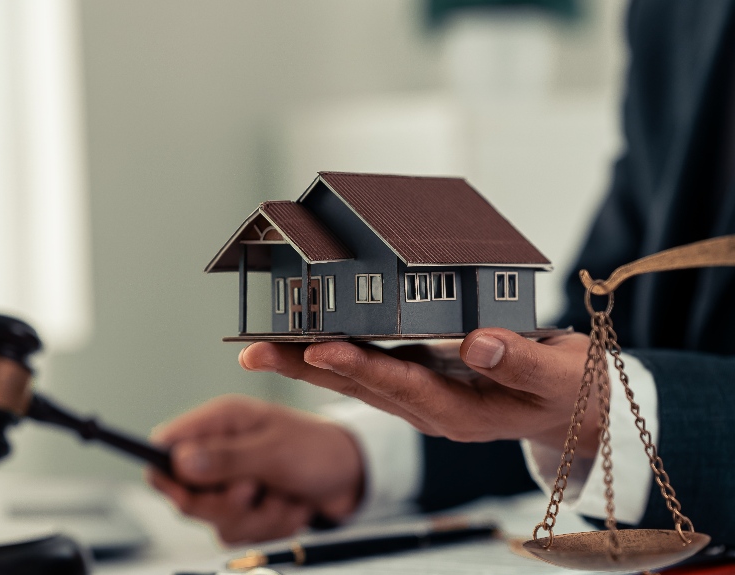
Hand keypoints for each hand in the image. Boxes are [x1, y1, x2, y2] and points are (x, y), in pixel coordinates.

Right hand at [146, 394, 363, 543]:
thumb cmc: (318, 449)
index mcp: (221, 422)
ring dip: (259, 517)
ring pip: (218, 521)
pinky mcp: (246, 509)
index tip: (185, 492)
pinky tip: (290, 504)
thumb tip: (180, 462)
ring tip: (285, 494)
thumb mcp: (275, 451)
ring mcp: (231, 482)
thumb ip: (226, 458)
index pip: (166, 445)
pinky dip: (271, 526)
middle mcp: (220, 451)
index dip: (166, 473)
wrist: (354, 475)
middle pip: (187, 495)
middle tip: (255, 489)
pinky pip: (242, 533)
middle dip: (227, 504)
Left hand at [239, 329, 598, 457]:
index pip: (400, 386)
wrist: (579, 411)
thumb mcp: (559, 375)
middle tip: (252, 351)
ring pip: (357, 381)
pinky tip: (306, 340)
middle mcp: (431, 410)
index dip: (359, 367)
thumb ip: (519, 360)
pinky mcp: (421, 385)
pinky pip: (371, 371)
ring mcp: (422, 400)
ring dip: (307, 363)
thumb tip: (477, 342)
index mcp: (462, 413)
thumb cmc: (571, 388)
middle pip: (359, 387)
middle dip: (304, 368)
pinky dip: (337, 355)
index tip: (319, 348)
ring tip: (260, 346)